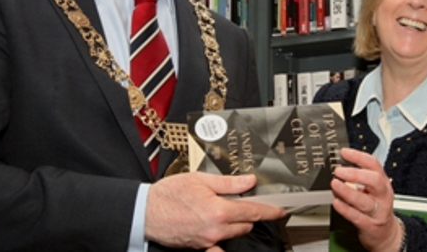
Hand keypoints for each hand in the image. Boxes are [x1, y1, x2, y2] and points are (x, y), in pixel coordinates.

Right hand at [145, 172, 286, 248]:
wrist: (146, 212)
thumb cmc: (169, 194)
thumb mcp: (201, 180)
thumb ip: (229, 183)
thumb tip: (250, 181)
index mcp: (219, 210)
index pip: (253, 212)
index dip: (270, 211)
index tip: (280, 211)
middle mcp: (216, 229)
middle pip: (246, 224)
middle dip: (249, 214)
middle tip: (242, 202)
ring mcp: (208, 240)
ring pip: (234, 234)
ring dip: (236, 224)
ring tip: (224, 210)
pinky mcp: (199, 247)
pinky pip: (218, 246)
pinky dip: (222, 239)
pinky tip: (217, 229)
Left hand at [331, 148, 403, 251]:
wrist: (387, 235)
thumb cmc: (377, 209)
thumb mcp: (373, 191)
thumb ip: (358, 180)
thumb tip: (340, 167)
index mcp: (383, 183)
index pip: (374, 165)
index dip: (359, 157)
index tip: (344, 152)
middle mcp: (383, 196)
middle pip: (374, 181)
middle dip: (356, 174)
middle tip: (339, 171)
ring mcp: (378, 212)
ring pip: (364, 200)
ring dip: (348, 191)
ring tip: (335, 184)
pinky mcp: (370, 226)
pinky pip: (357, 217)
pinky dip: (346, 209)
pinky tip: (337, 203)